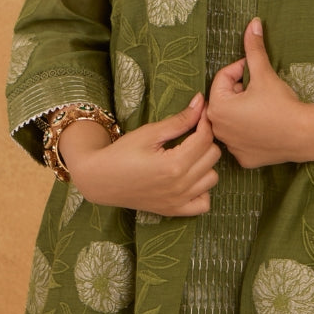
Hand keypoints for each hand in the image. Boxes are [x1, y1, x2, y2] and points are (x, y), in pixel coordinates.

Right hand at [59, 93, 220, 215]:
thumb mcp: (150, 133)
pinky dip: (203, 190)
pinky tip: (190, 178)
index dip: (204, 121)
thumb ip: (179, 121)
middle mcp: (180, 186)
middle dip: (205, 140)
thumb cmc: (122, 152)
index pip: (205, 139)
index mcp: (174, 165)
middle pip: (212, 156)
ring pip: (212, 178)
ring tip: (189, 154)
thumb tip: (200, 103)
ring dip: (205, 164)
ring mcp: (178, 202)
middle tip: (191, 132)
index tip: (199, 112)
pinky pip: (203, 204)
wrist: (100, 179)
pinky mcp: (174, 211)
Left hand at [208, 18, 309, 167]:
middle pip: (225, 99)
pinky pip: (242, 140)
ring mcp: (230, 147)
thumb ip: (254, 48)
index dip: (241, 70)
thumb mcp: (264, 73)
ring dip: (243, 111)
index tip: (257, 72)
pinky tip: (265, 127)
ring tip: (264, 107)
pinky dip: (250, 132)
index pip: (223, 77)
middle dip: (240, 91)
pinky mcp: (243, 159)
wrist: (304, 135)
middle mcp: (218, 129)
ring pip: (233, 120)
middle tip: (261, 90)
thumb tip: (253, 23)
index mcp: (217, 107)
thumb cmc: (281, 104)